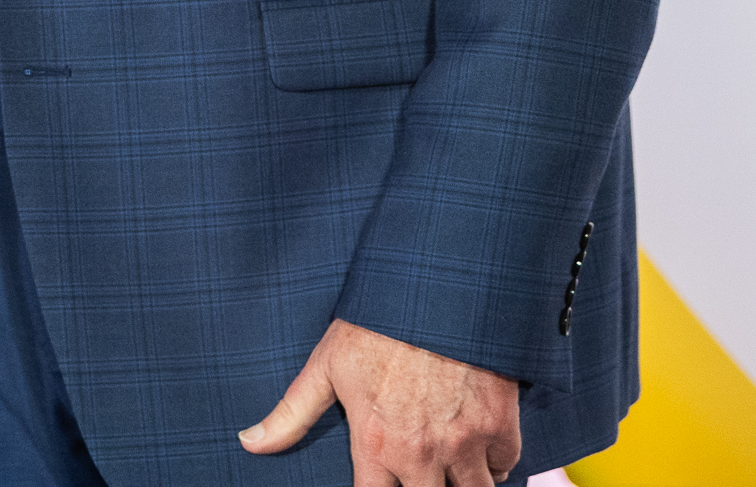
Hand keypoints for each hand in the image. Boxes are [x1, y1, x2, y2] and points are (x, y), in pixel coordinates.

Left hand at [240, 317, 522, 485]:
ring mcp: (465, 442)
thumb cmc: (375, 325)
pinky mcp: (500, 426)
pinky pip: (505, 467)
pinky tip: (474, 446)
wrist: (436, 287)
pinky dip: (492, 463)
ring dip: (460, 483)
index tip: (380, 482)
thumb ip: (291, 414)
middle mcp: (422, 453)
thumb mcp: (325, 365)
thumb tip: (250, 443)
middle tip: (416, 469)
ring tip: (445, 466)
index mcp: (376, 445)